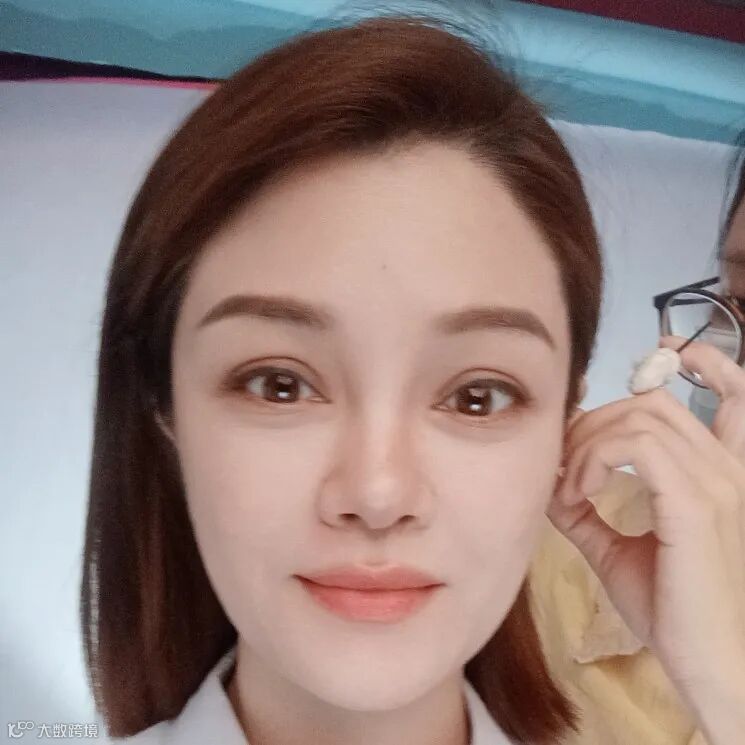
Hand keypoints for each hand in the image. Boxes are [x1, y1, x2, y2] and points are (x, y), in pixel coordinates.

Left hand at [546, 336, 744, 738]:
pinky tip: (578, 493)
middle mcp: (727, 469)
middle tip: (564, 465)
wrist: (711, 665)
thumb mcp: (618, 549)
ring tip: (569, 488)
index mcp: (721, 474)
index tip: (656, 356)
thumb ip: (587, 510)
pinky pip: (636, 446)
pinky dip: (594, 459)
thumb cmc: (671, 610)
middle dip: (593, 421)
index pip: (734, 396)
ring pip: (639, 417)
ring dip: (587, 442)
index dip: (703, 364)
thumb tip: (549, 481)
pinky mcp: (697, 504)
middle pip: (650, 402)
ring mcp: (718, 483)